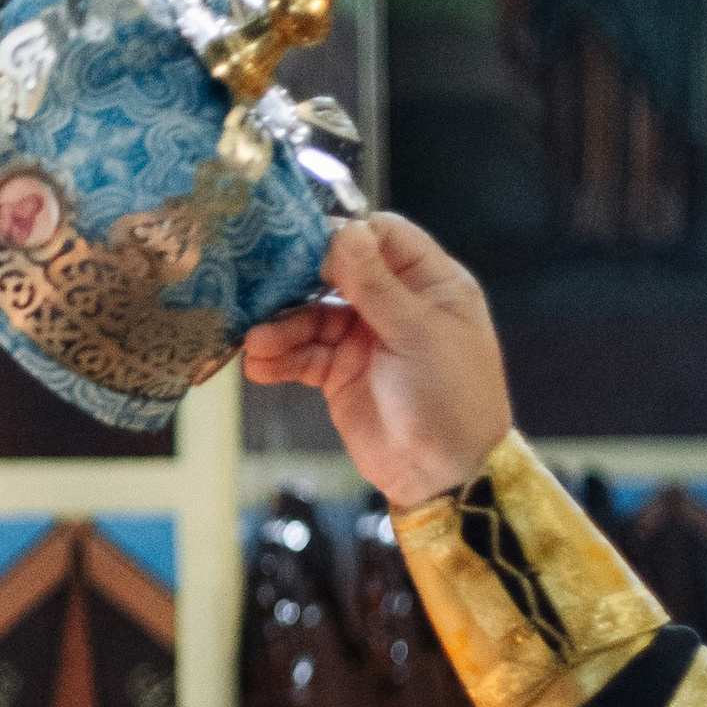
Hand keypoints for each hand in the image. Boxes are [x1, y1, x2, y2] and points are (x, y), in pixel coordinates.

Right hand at [239, 213, 510, 504]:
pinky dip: (279, 359)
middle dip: (298, 282)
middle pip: (335, 274)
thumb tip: (344, 231)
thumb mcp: (418, 334)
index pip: (383, 237)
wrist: (445, 475)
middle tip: (260, 286)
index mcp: (430, 284)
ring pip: (311, 316)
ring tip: (255, 342)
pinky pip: (302, 356)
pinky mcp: (339, 374)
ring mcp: (364, 339)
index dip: (345, 238)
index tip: (307, 249)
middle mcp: (395, 305)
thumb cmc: (452, 398)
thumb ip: (376, 285)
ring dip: (281, 327)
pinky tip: (258, 365)